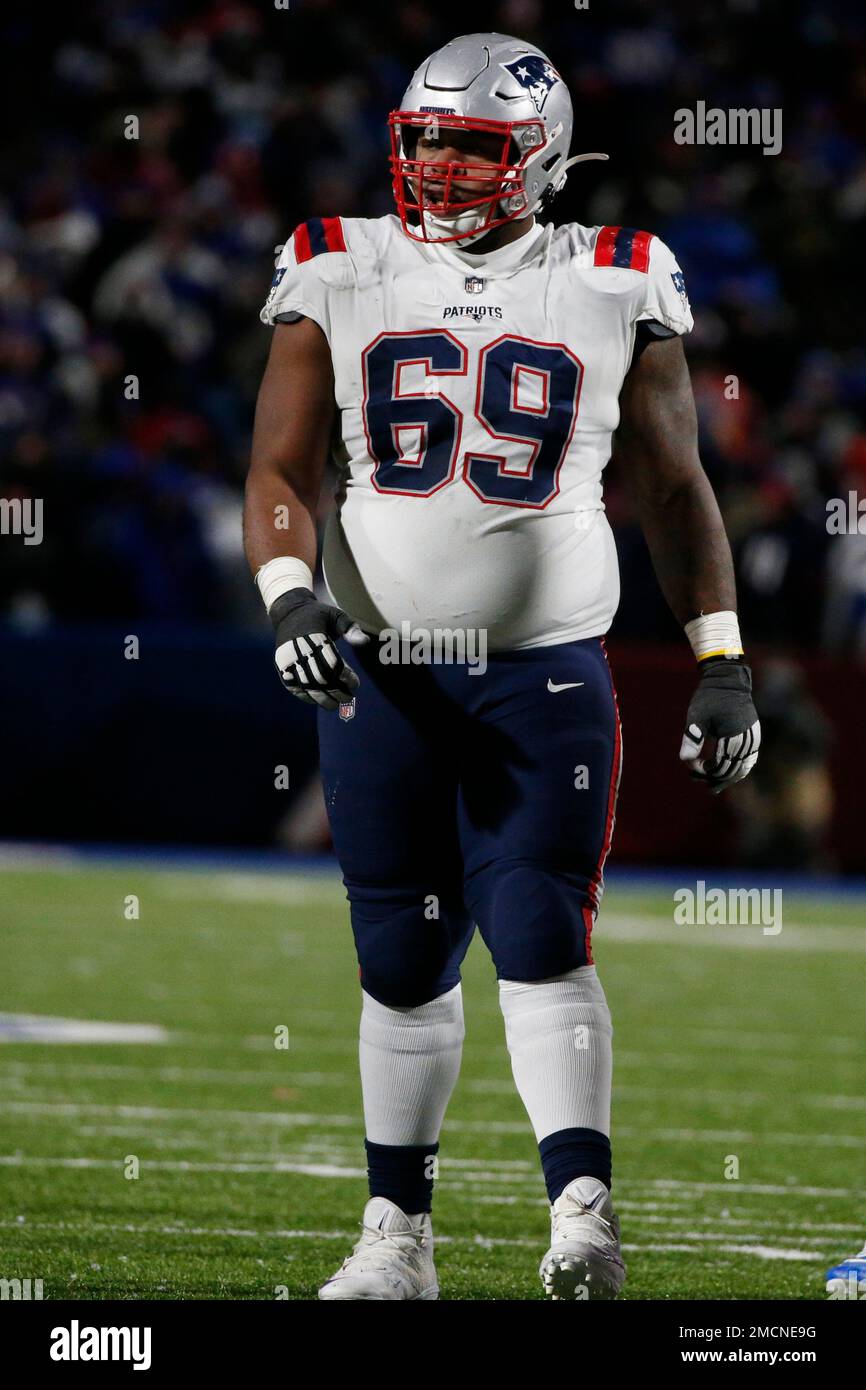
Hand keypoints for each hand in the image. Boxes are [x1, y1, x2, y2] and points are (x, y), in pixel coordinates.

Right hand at [269, 587, 363, 709]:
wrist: (289, 612)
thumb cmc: (318, 615)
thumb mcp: (336, 615)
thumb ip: (351, 629)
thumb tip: (365, 642)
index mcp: (314, 635)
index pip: (333, 663)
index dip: (345, 676)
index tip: (355, 683)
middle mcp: (298, 648)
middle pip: (320, 677)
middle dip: (336, 691)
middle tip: (349, 697)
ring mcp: (287, 659)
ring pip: (307, 685)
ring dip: (323, 698)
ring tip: (336, 704)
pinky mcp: (281, 666)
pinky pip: (293, 687)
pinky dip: (306, 697)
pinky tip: (318, 701)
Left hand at [679, 658, 760, 792]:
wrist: (729, 680)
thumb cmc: (710, 697)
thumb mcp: (697, 716)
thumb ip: (691, 738)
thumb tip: (684, 760)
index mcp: (734, 734)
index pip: (720, 764)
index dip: (705, 770)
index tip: (690, 765)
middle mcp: (747, 739)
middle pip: (732, 770)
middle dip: (713, 777)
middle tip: (695, 778)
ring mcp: (753, 739)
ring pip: (742, 768)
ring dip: (726, 777)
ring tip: (710, 786)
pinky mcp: (754, 737)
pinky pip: (749, 760)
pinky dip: (738, 770)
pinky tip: (725, 775)